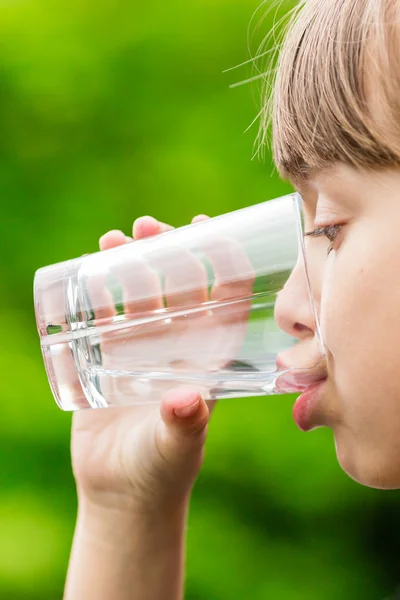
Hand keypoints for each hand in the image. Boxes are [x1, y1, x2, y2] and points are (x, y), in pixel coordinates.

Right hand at [70, 214, 252, 511]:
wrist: (122, 490)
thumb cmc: (163, 469)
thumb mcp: (177, 445)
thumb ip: (184, 424)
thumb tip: (187, 400)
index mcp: (207, 356)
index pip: (222, 300)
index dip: (220, 262)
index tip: (206, 229)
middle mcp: (178, 345)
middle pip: (177, 285)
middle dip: (165, 250)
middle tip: (146, 226)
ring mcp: (142, 348)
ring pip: (138, 292)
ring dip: (128, 262)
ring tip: (111, 239)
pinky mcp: (108, 357)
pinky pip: (103, 314)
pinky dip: (96, 291)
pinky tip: (85, 269)